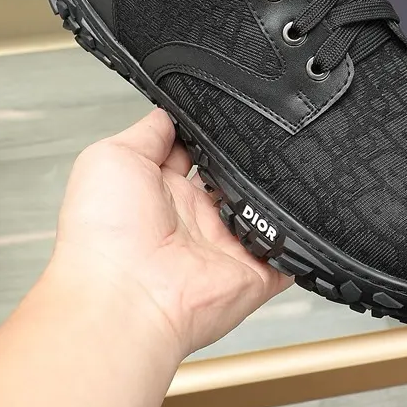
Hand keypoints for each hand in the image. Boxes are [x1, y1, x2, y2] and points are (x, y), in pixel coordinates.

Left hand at [52, 108, 290, 360]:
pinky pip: (289, 250)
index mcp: (161, 190)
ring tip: (283, 162)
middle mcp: (194, 218)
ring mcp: (226, 246)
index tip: (234, 108)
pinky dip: (300, 233)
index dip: (216, 132)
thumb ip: (149, 133)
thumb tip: (170, 112)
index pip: (199, 153)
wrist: (123, 299)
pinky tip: (304, 207)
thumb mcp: (111, 158)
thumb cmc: (103, 234)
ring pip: (267, 208)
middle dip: (251, 156)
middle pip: (237, 176)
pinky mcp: (254, 271)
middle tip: (263, 134)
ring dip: (275, 189)